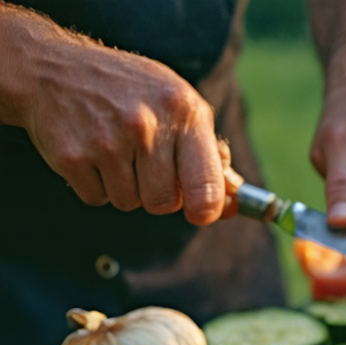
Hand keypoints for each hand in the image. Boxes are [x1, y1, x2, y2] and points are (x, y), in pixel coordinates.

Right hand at [1, 14, 224, 224]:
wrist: (51, 69)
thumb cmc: (129, 91)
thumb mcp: (177, 104)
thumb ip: (208, 153)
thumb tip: (232, 207)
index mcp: (182, 110)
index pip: (206, 182)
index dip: (208, 208)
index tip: (202, 213)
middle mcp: (146, 125)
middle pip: (163, 203)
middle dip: (159, 196)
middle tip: (147, 170)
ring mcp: (106, 141)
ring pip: (129, 203)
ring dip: (125, 189)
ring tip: (116, 152)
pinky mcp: (72, 156)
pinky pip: (96, 198)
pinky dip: (96, 185)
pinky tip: (91, 153)